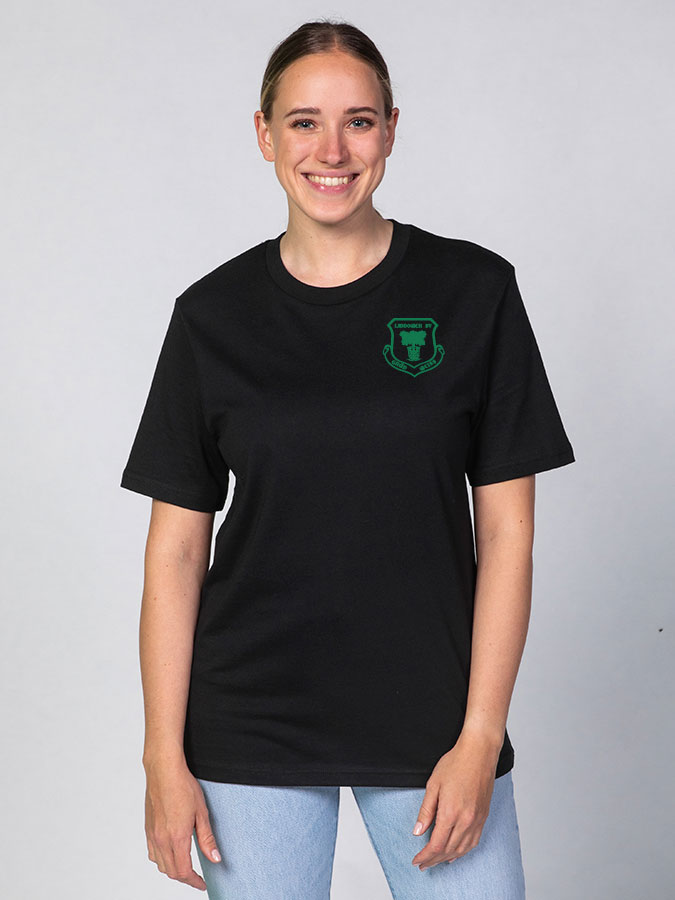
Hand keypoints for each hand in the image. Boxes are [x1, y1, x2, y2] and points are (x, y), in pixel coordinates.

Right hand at [144, 755, 221, 889]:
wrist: (163, 770)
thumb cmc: (182, 786)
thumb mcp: (201, 812)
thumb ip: (207, 838)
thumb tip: (215, 858)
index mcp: (176, 837)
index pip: (184, 871)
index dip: (194, 882)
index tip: (202, 884)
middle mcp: (161, 839)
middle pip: (171, 872)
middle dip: (185, 878)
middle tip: (197, 878)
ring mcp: (152, 835)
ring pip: (160, 865)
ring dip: (173, 870)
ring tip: (186, 867)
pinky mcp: (148, 829)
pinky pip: (153, 853)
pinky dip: (162, 860)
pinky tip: (170, 853)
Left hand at [411, 730, 500, 871]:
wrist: (479, 753)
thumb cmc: (455, 764)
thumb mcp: (433, 784)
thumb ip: (426, 811)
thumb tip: (418, 831)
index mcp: (451, 812)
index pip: (436, 844)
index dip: (425, 855)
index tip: (416, 860)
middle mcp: (466, 820)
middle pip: (448, 850)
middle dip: (434, 860)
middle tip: (423, 864)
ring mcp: (477, 819)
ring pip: (462, 849)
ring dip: (447, 858)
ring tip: (436, 861)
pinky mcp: (483, 816)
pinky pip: (473, 841)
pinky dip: (463, 851)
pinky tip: (455, 852)